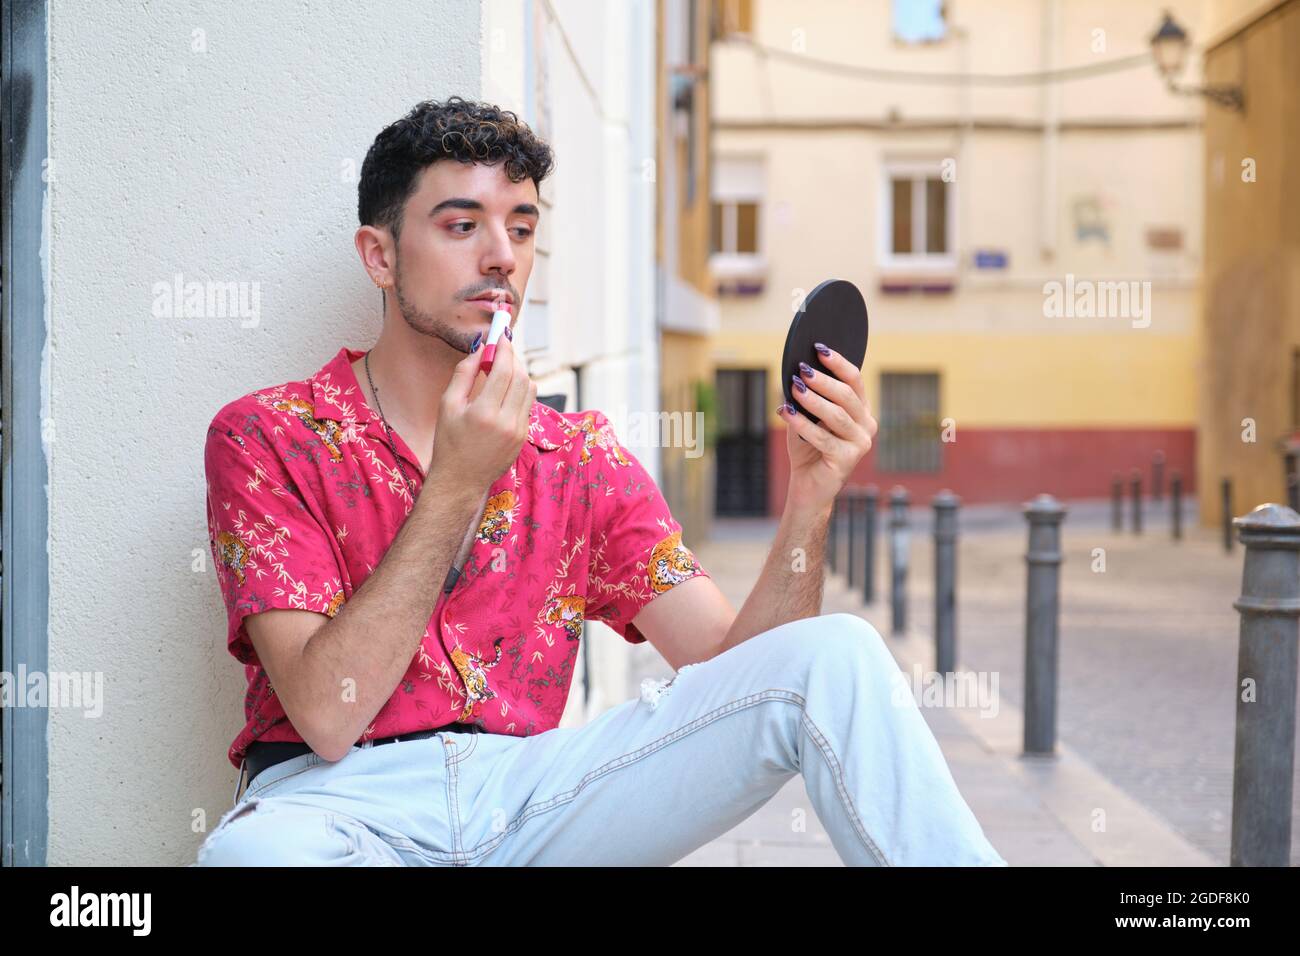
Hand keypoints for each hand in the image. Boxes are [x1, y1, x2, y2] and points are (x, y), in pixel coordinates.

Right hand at [429, 333, 536, 490]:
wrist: (461, 480)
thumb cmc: (449, 442)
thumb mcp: (447, 405)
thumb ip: (464, 374)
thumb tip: (479, 349)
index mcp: (484, 413)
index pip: (503, 370)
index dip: (504, 349)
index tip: (501, 335)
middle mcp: (506, 421)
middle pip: (521, 377)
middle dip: (513, 358)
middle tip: (502, 348)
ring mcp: (519, 430)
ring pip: (530, 389)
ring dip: (519, 372)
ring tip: (503, 367)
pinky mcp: (524, 436)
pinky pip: (528, 404)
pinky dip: (521, 389)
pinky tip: (507, 388)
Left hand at [777, 344, 877, 516]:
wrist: (808, 487)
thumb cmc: (808, 450)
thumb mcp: (806, 418)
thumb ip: (806, 398)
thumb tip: (795, 373)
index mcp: (861, 411)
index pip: (855, 381)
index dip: (838, 363)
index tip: (819, 349)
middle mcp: (867, 425)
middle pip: (846, 395)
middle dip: (823, 380)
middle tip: (802, 370)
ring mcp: (860, 443)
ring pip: (836, 415)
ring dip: (813, 399)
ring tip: (794, 388)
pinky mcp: (847, 459)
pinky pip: (822, 436)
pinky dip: (802, 423)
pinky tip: (786, 413)